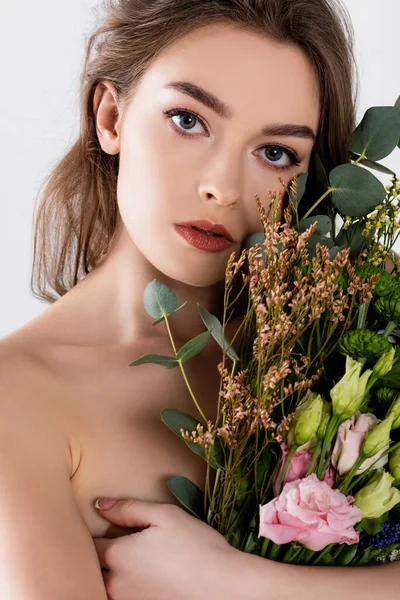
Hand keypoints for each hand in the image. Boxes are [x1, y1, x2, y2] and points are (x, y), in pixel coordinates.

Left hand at [93, 498, 235, 599]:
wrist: (225, 588)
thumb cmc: (197, 547)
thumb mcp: (164, 515)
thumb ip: (128, 509)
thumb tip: (99, 505)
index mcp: (118, 555)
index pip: (90, 544)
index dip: (97, 533)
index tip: (107, 528)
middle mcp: (115, 585)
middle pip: (95, 568)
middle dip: (102, 556)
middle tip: (123, 546)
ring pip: (107, 587)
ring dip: (114, 575)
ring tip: (139, 562)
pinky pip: (125, 598)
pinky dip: (130, 588)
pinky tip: (149, 578)